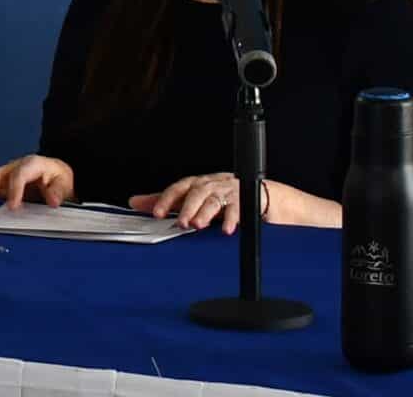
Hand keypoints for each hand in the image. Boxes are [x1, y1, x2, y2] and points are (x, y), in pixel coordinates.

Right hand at [0, 154, 75, 209]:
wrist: (55, 176)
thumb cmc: (57, 179)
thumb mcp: (63, 183)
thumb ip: (58, 191)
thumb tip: (52, 200)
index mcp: (32, 164)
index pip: (20, 174)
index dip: (14, 190)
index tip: (12, 206)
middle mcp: (15, 167)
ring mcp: (5, 174)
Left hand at [131, 173, 335, 233]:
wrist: (277, 202)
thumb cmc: (234, 201)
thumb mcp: (200, 204)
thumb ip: (170, 203)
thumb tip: (136, 202)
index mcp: (202, 183)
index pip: (181, 186)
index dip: (167, 197)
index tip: (155, 212)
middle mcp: (216, 182)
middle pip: (197, 189)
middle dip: (186, 206)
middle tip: (179, 222)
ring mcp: (234, 189)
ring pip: (215, 197)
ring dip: (204, 211)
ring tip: (197, 225)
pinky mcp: (252, 198)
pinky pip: (240, 206)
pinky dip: (232, 218)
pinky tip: (226, 230)